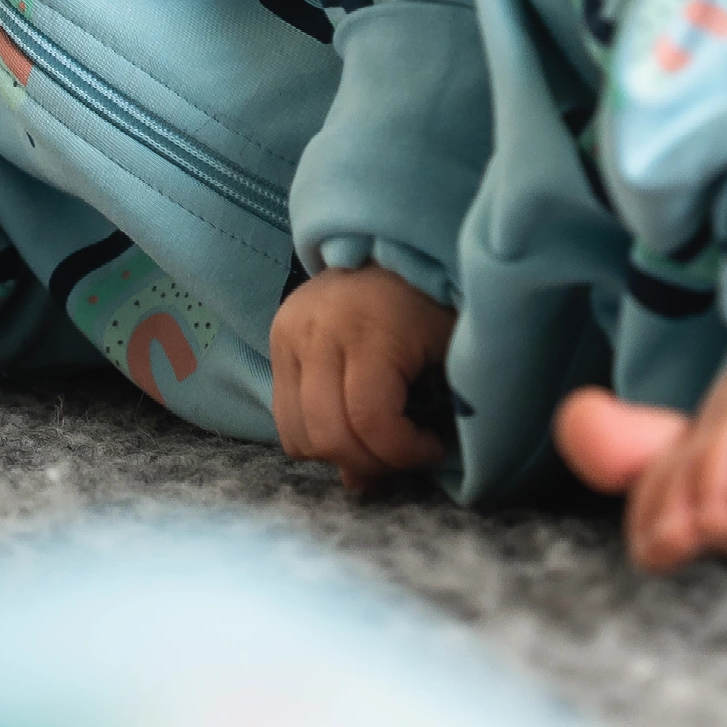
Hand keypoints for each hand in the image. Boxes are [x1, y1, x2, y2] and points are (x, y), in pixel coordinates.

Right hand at [270, 263, 455, 492]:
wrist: (395, 243)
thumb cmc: (434, 300)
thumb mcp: (450, 349)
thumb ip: (427, 412)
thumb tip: (365, 483)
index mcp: (371, 326)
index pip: (369, 418)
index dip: (403, 453)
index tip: (433, 448)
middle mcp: (319, 327)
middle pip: (328, 434)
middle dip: (371, 463)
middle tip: (402, 459)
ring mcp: (289, 332)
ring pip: (298, 435)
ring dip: (340, 455)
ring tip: (376, 443)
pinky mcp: (275, 338)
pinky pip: (284, 418)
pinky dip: (317, 438)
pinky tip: (351, 425)